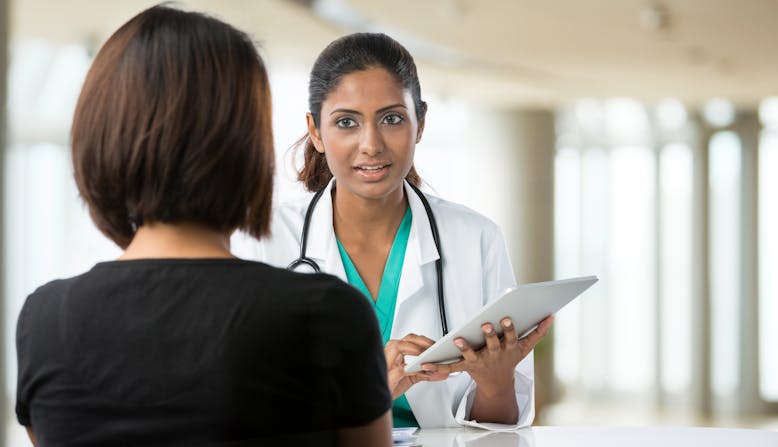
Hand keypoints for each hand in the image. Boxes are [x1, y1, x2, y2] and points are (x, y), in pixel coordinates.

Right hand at [385, 334, 448, 398]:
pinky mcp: (387, 376)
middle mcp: (389, 355)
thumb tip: (441, 372)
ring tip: (427, 357)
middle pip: (406, 339)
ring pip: (398, 347)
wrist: (379, 400)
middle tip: (434, 348)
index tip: (436, 345)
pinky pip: (400, 370)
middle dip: (423, 341)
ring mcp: (387, 364)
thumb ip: (424, 374)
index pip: (410, 339)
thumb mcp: (410, 379)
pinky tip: (423, 373)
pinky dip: (413, 370)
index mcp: (395, 353)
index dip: (424, 340)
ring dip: (415, 350)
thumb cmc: (391, 387)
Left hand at [422, 315, 553, 393]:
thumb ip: (538, 332)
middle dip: (490, 335)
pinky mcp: (466, 367)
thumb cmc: (510, 358)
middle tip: (485, 324)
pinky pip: (452, 365)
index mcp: (508, 348)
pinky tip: (427, 362)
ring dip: (465, 347)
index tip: (507, 318)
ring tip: (457, 339)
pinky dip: (439, 365)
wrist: (497, 383)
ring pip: (472, 354)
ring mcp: (480, 361)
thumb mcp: (525, 347)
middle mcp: (494, 355)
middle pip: (492, 344)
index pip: (510, 337)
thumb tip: (550, 316)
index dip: (509, 329)